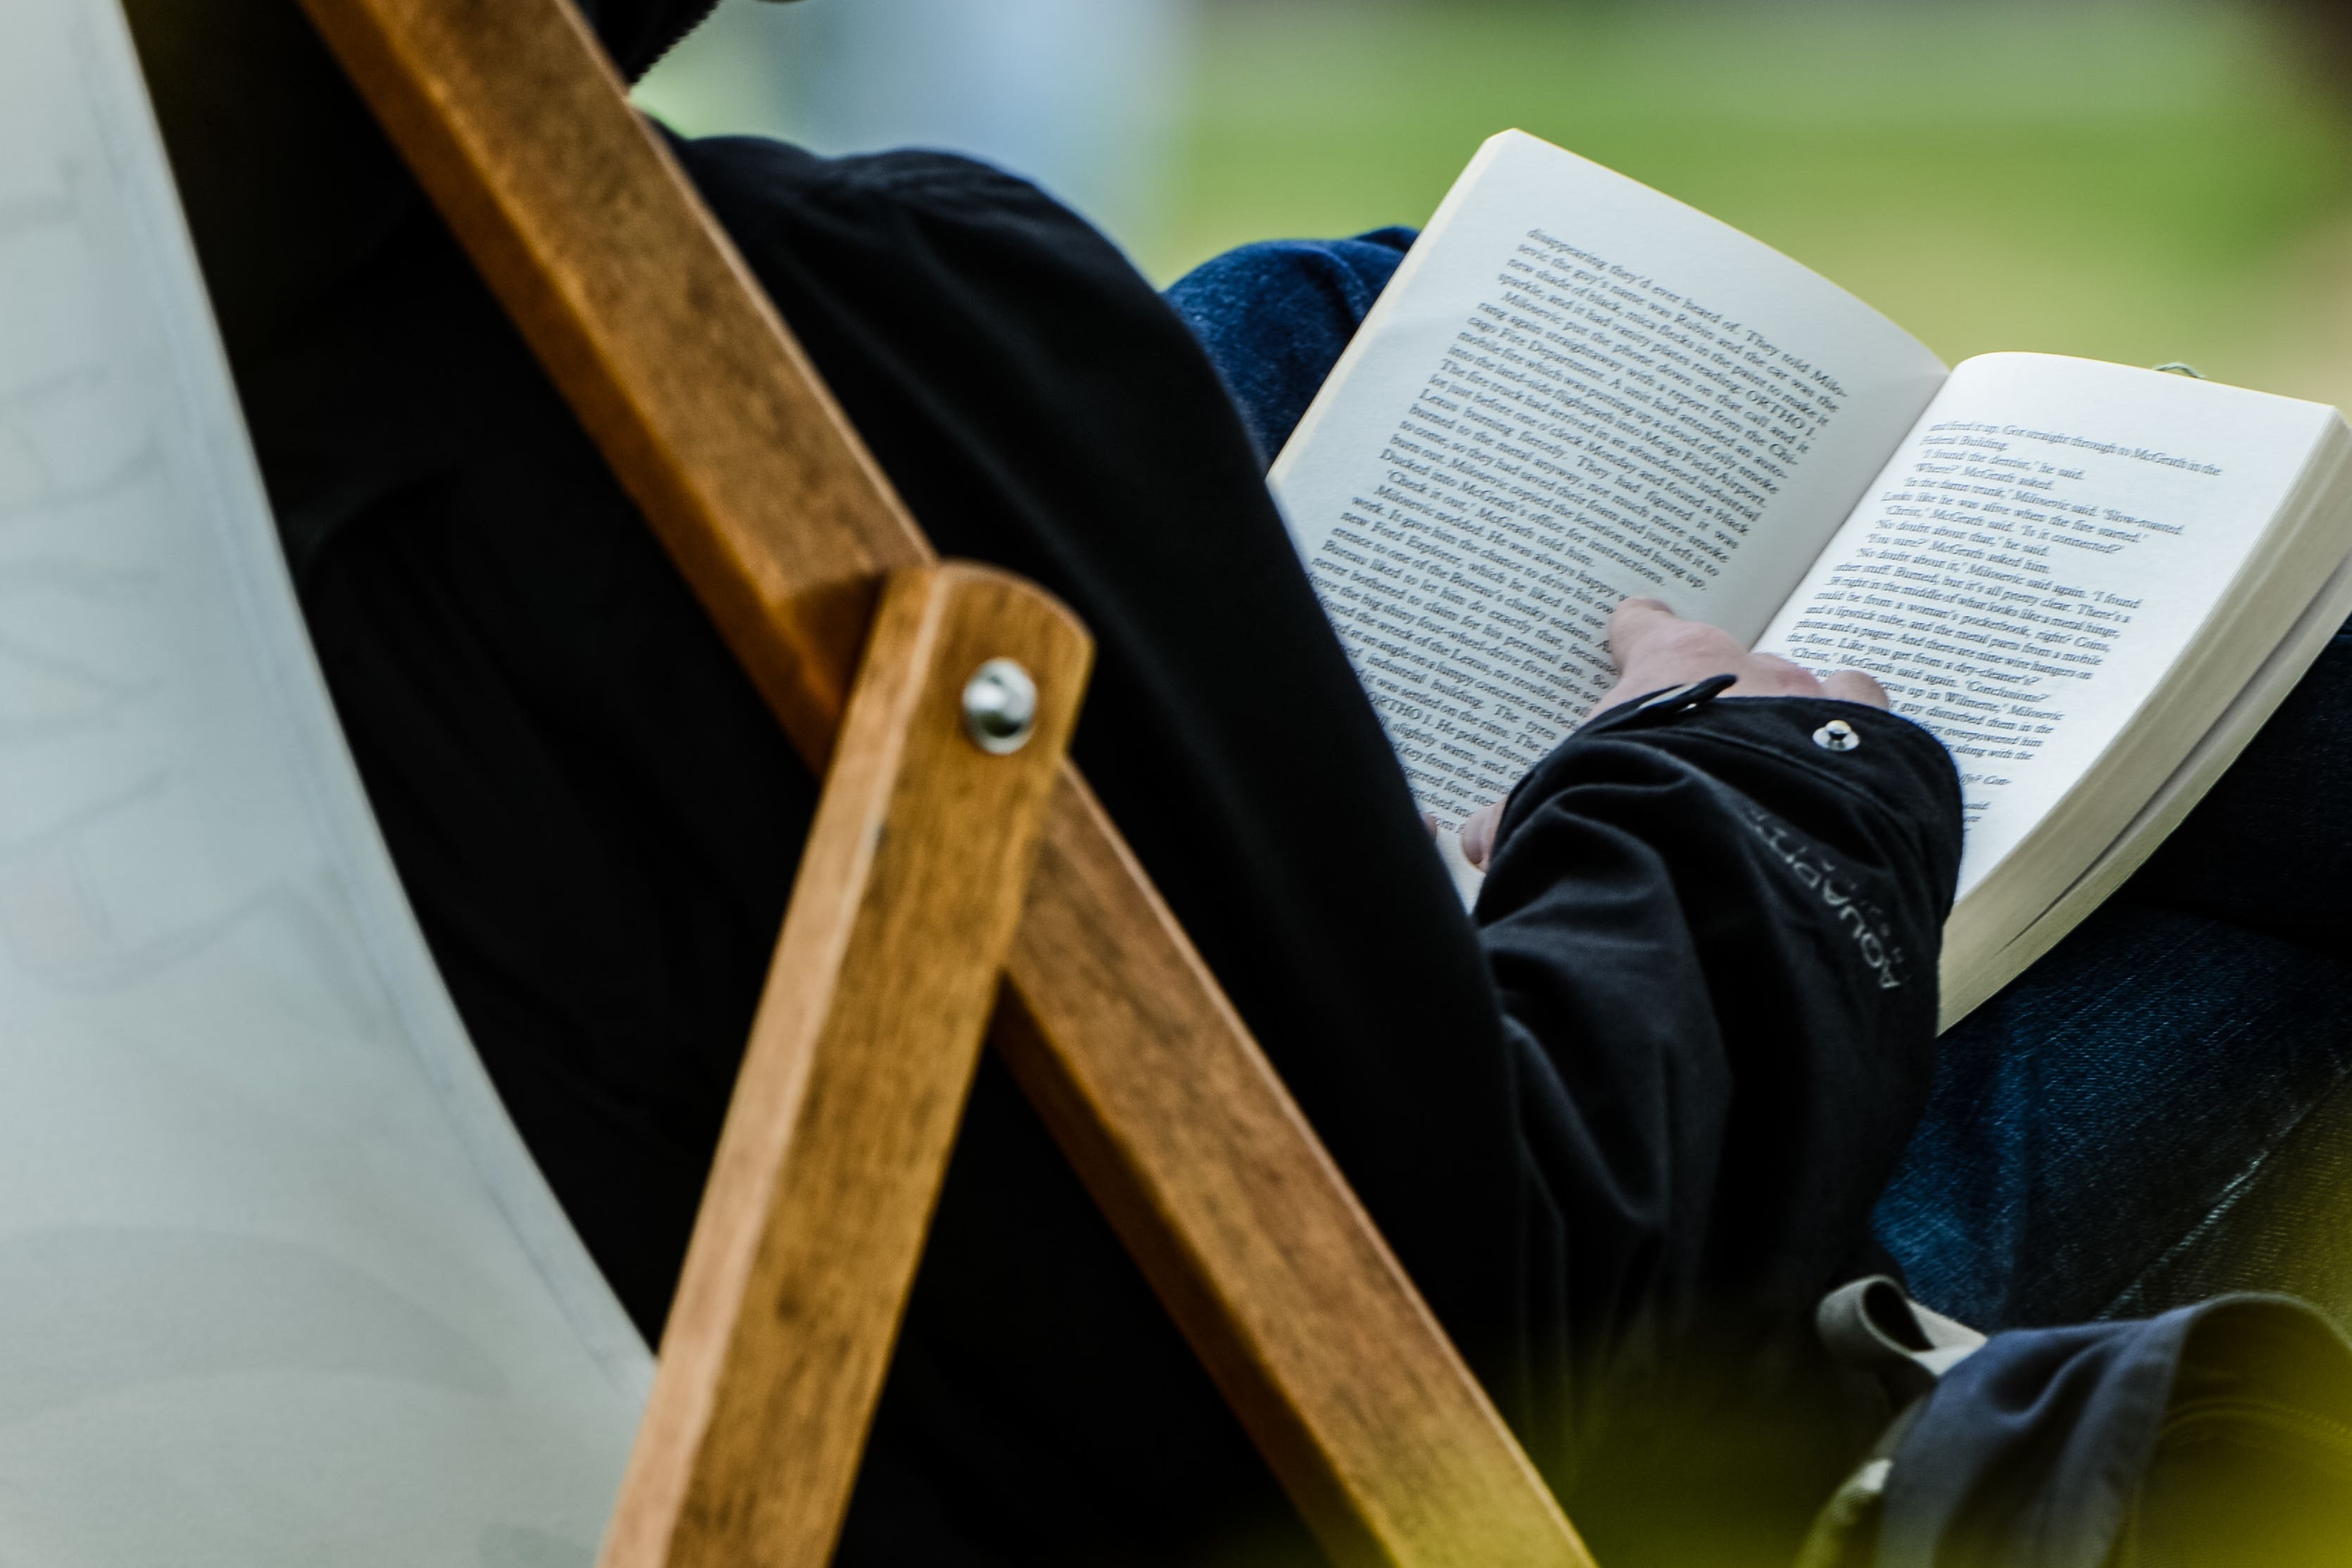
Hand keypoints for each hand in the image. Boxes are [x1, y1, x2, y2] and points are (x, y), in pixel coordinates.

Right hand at [1456, 598, 1887, 869]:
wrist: (1724, 867)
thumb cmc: (1627, 813)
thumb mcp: (1544, 813)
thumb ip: (1513, 819)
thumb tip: (1478, 839)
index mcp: (1674, 663)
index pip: (1650, 623)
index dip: (1638, 635)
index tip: (1634, 633)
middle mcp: (1760, 672)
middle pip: (1749, 661)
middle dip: (1735, 697)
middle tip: (1719, 741)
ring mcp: (1829, 713)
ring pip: (1836, 693)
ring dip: (1822, 720)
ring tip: (1806, 767)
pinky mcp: (1889, 769)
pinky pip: (1892, 758)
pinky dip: (1875, 777)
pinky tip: (1861, 810)